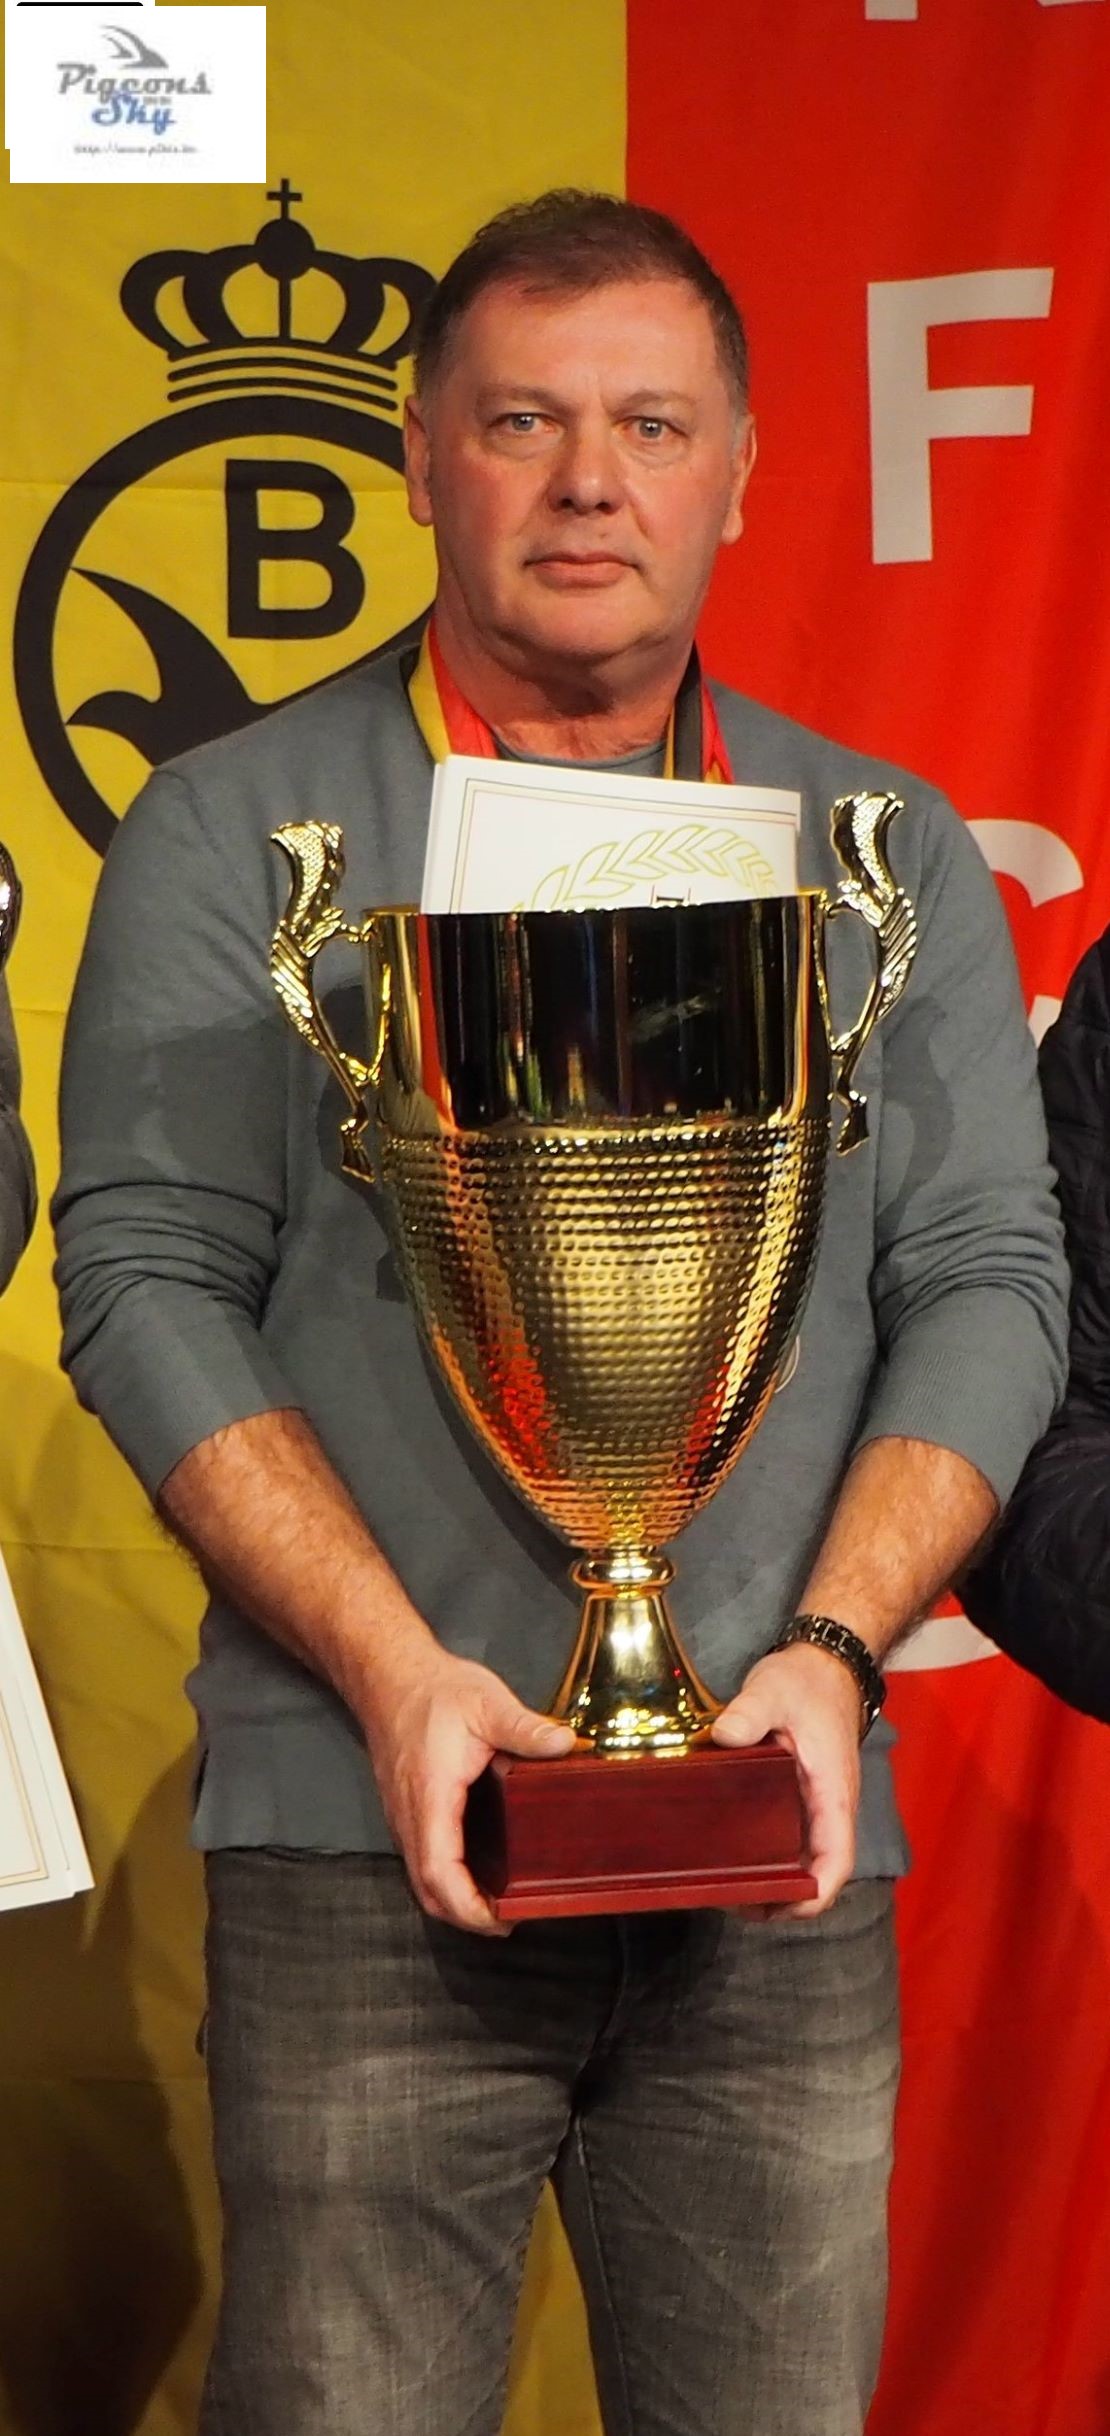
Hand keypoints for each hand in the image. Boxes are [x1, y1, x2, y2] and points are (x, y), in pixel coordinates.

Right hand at [351, 1643, 574, 1935]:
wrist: (388, 1677)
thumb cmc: (434, 1691)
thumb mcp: (486, 1702)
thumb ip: (525, 1727)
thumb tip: (566, 1744)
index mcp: (431, 1798)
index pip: (440, 1872)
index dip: (469, 1907)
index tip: (503, 1920)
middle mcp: (411, 1817)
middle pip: (429, 1891)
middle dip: (468, 1917)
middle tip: (513, 1919)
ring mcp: (405, 1818)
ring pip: (423, 1880)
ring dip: (458, 1901)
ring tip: (502, 1904)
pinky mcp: (408, 1813)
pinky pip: (424, 1860)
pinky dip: (449, 1879)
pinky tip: (480, 1873)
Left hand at [710, 1642, 862, 1915]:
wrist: (824, 1664)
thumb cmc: (806, 1682)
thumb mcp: (773, 1690)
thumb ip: (750, 1711)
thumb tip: (723, 1736)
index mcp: (833, 1793)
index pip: (837, 1861)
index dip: (813, 1895)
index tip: (776, 1908)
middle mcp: (829, 1809)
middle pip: (816, 1873)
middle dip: (781, 1898)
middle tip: (730, 1899)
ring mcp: (816, 1806)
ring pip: (802, 1860)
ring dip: (773, 1880)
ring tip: (724, 1885)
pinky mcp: (800, 1798)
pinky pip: (789, 1839)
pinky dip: (768, 1856)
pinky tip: (732, 1853)